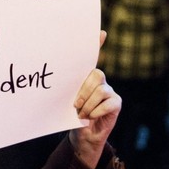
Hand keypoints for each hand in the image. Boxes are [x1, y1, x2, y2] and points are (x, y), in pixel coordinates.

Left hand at [70, 31, 121, 168]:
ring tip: (81, 113)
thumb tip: (53, 78)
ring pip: (100, 90)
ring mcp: (109, 91)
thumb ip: (65, 89)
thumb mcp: (64, 100)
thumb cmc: (70, 115)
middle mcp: (99, 80)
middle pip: (96, 74)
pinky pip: (107, 103)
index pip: (93, 56)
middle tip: (75, 104)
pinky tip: (91, 117)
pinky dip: (96, 111)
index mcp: (84, 76)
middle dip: (84, 90)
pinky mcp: (116, 102)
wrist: (81, 135)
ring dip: (88, 105)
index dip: (98, 43)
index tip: (101, 32)